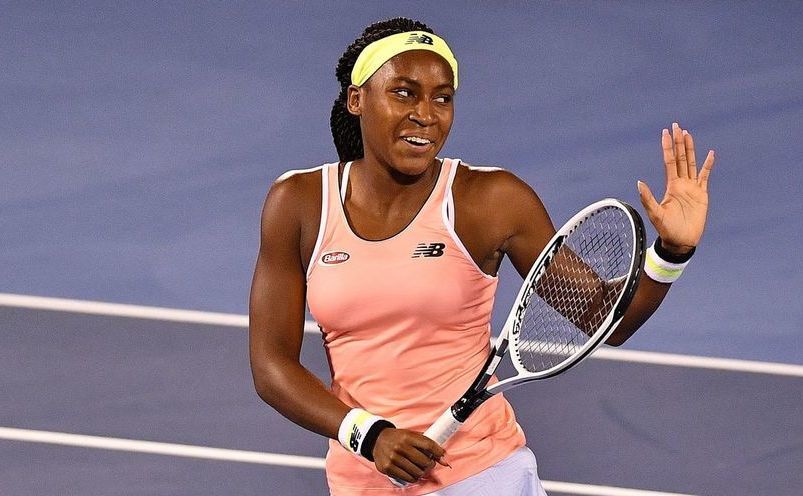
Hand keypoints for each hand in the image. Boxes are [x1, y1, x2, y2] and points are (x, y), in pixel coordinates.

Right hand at [372, 428, 447, 483]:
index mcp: (407, 437)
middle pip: (424, 461)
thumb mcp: (411, 435)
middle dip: (430, 464)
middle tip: (429, 463)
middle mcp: (400, 447)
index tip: (441, 455)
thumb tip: (443, 459)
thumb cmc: (397, 438)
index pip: (428, 445)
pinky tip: (412, 473)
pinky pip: (407, 478)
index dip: (438, 452)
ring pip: (417, 472)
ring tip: (420, 468)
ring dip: (422, 472)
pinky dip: (413, 477)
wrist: (376, 439)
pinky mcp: (387, 468)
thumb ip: (427, 444)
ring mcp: (393, 458)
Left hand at [637, 122, 715, 254]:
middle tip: (676, 126)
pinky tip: (710, 154)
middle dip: (678, 142)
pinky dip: (708, 165)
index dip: (667, 147)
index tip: (665, 132)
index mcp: (670, 185)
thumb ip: (647, 198)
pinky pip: (705, 176)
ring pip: (691, 163)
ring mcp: (692, 188)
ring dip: (690, 149)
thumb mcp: (655, 213)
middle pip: (680, 158)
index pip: (669, 161)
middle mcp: (681, 183)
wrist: (681, 241)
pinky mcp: (702, 194)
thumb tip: (639, 182)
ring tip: (688, 134)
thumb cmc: (666, 229)